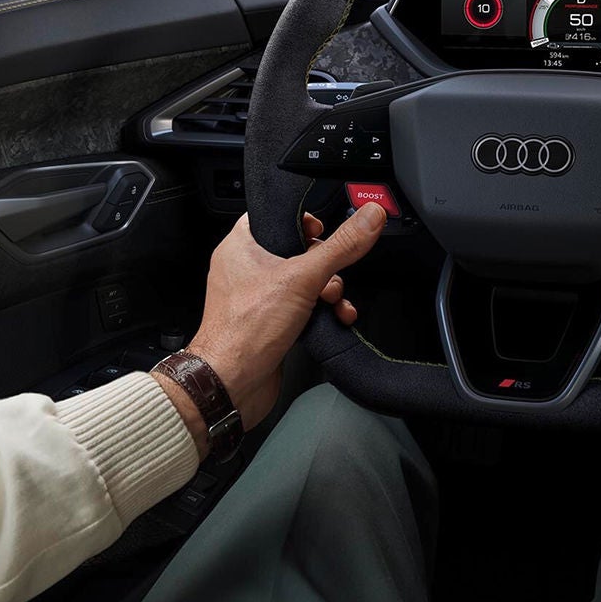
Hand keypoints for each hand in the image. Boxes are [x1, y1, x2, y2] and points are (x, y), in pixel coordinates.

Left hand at [174, 205, 385, 435]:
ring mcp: (259, 298)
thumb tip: (369, 217)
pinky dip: (322, 312)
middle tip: (329, 277)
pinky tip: (335, 318)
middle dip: (325, 266)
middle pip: (298, 252)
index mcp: (242, 247)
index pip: (275, 217)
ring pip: (305, 282)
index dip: (304, 221)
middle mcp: (247, 270)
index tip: (324, 230)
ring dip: (328, 291)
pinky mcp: (271, 324)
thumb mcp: (302, 277)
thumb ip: (341, 246)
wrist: (231, 384)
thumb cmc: (244, 331)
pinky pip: (303, 308)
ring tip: (333, 301)